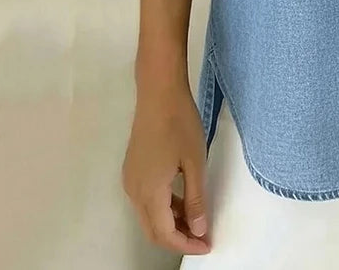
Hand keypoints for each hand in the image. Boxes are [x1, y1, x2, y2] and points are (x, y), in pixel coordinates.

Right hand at [122, 84, 211, 255]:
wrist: (159, 93)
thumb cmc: (180, 124)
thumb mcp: (195, 162)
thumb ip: (196, 199)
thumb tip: (198, 229)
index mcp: (149, 193)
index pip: (165, 234)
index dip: (186, 244)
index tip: (207, 245)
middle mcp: (134, 191)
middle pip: (153, 230)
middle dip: (178, 238)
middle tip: (203, 237)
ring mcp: (131, 180)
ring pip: (149, 215)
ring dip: (171, 223)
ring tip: (197, 221)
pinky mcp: (133, 169)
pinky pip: (147, 199)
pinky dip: (164, 207)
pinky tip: (183, 201)